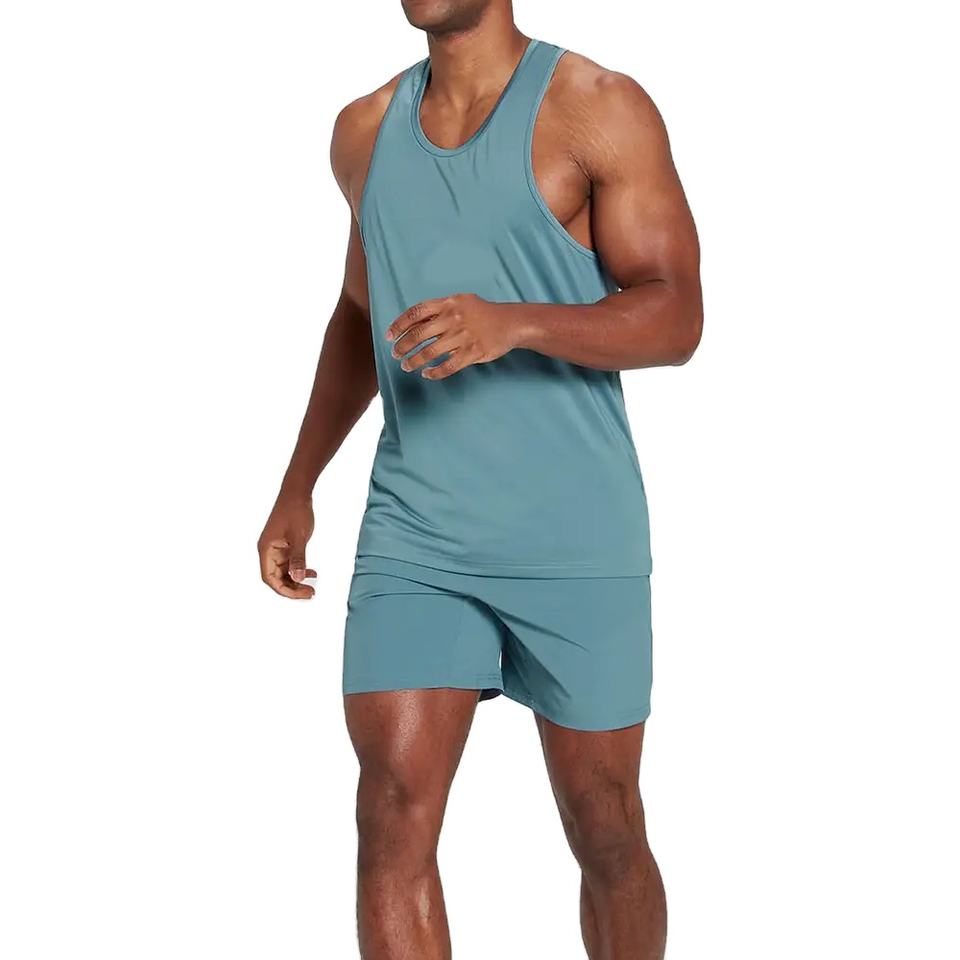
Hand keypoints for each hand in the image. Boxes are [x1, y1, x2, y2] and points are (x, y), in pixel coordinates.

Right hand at [257, 493, 315, 598]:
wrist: (297, 492)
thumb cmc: (295, 510)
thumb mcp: (299, 536)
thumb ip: (298, 558)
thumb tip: (297, 579)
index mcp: (266, 550)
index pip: (270, 578)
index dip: (284, 590)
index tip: (301, 594)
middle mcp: (268, 551)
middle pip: (276, 578)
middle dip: (292, 588)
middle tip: (310, 593)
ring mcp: (276, 548)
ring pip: (283, 572)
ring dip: (296, 580)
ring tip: (312, 587)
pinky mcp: (285, 545)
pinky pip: (289, 563)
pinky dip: (299, 569)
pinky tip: (312, 572)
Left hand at [386, 294, 520, 379]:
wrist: (510, 322)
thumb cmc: (482, 312)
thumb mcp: (460, 302)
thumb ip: (438, 310)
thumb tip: (413, 323)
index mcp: (448, 303)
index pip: (415, 313)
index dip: (398, 325)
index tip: (389, 336)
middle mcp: (453, 318)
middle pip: (418, 335)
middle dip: (403, 347)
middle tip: (396, 355)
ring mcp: (463, 336)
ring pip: (430, 353)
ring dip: (414, 361)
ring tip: (407, 366)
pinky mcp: (472, 352)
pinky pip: (448, 366)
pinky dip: (434, 373)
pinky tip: (427, 374)